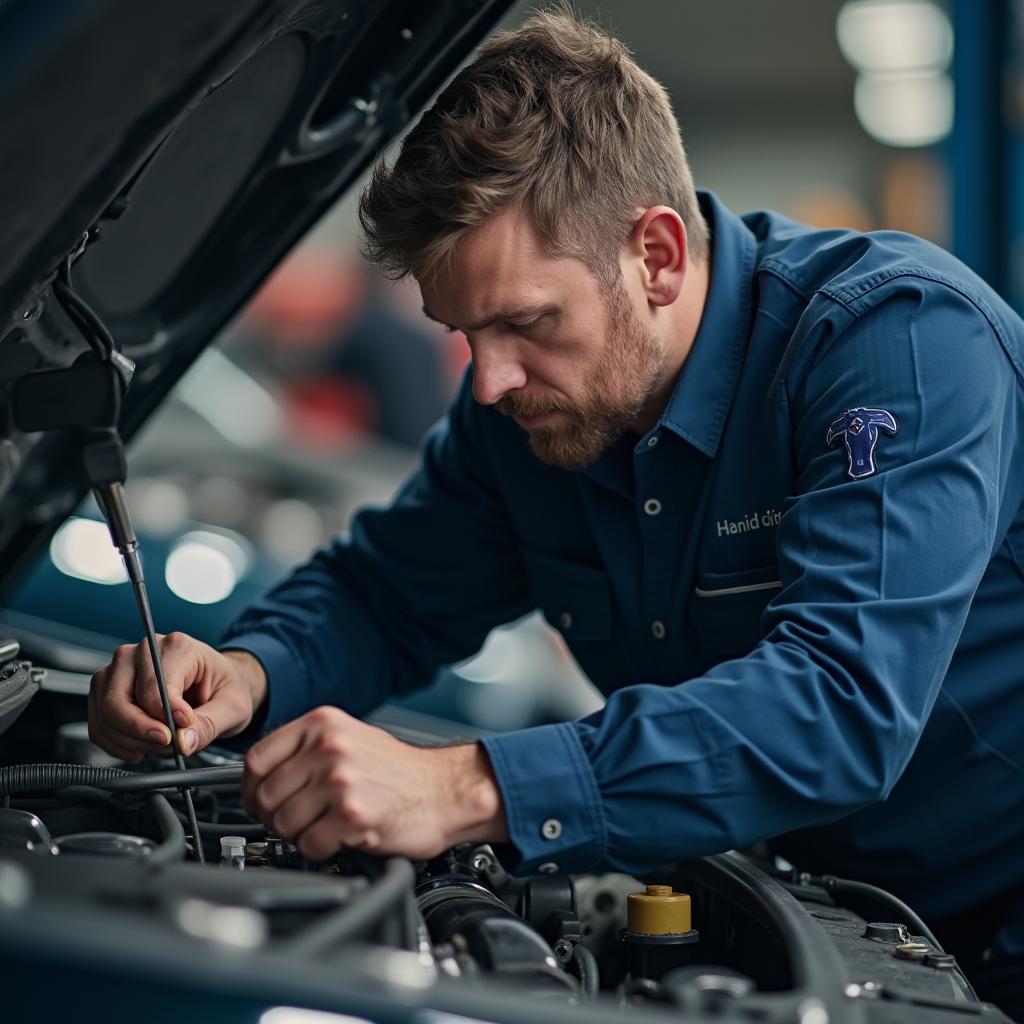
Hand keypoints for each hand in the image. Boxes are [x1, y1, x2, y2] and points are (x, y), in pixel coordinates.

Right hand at [88, 633, 266, 761]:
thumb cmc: (225, 686)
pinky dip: (116, 742)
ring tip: (161, 747)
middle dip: (141, 733)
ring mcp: (121, 666)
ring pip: (105, 712)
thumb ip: (209, 724)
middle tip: (169, 747)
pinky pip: (99, 721)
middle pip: (119, 701)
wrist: (219, 682)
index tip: (180, 733)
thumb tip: (184, 743)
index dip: (163, 719)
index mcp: (177, 647)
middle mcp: (143, 651)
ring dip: (129, 740)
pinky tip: (141, 747)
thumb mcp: (234, 706)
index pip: (153, 688)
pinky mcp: (109, 685)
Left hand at [242, 705, 506, 860]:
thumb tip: (256, 777)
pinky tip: (339, 838)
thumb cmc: (398, 771)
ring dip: (298, 835)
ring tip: (324, 827)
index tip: (260, 801)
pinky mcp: (353, 814)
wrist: (443, 791)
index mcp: (323, 724)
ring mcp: (341, 779)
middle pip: (264, 795)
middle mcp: (329, 746)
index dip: (251, 788)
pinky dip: (320, 850)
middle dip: (275, 817)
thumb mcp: (347, 739)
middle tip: (298, 821)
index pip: (256, 759)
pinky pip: (309, 845)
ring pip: (282, 823)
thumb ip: (303, 750)